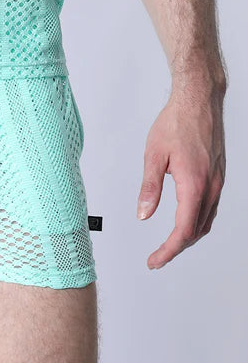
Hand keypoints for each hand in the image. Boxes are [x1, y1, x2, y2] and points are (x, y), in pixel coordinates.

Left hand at [136, 79, 225, 268]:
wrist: (198, 101)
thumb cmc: (176, 122)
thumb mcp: (154, 154)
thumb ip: (149, 187)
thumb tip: (143, 214)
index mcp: (194, 185)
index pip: (183, 231)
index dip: (168, 251)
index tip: (154, 260)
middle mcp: (210, 187)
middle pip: (196, 231)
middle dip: (176, 248)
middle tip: (157, 257)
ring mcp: (217, 182)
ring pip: (206, 222)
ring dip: (188, 237)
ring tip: (169, 244)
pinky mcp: (218, 175)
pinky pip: (210, 208)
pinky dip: (197, 222)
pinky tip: (186, 220)